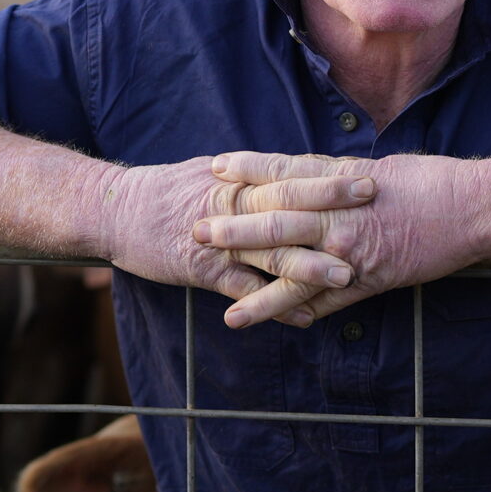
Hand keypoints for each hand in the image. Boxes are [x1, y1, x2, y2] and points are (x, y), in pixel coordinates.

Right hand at [93, 156, 376, 302]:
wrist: (116, 210)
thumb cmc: (167, 192)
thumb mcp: (212, 174)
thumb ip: (253, 178)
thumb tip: (292, 173)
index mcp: (240, 180)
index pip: (292, 174)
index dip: (331, 176)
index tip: (368, 176)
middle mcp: (234, 205)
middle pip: (290, 204)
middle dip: (333, 206)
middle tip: (374, 208)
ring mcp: (219, 239)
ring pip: (270, 251)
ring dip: (310, 264)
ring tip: (347, 275)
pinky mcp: (202, 269)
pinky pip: (243, 290)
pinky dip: (272, 305)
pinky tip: (302, 319)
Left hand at [194, 152, 489, 328]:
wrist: (472, 208)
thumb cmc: (433, 182)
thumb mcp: (381, 168)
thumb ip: (342, 176)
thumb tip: (312, 176)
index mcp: (342, 180)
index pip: (285, 172)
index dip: (249, 169)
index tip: (217, 166)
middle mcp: (339, 215)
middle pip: (276, 219)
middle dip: (233, 225)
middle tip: (196, 226)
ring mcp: (351, 250)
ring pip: (291, 265)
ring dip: (252, 279)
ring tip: (218, 291)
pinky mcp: (367, 279)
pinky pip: (322, 300)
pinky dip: (292, 310)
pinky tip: (265, 321)